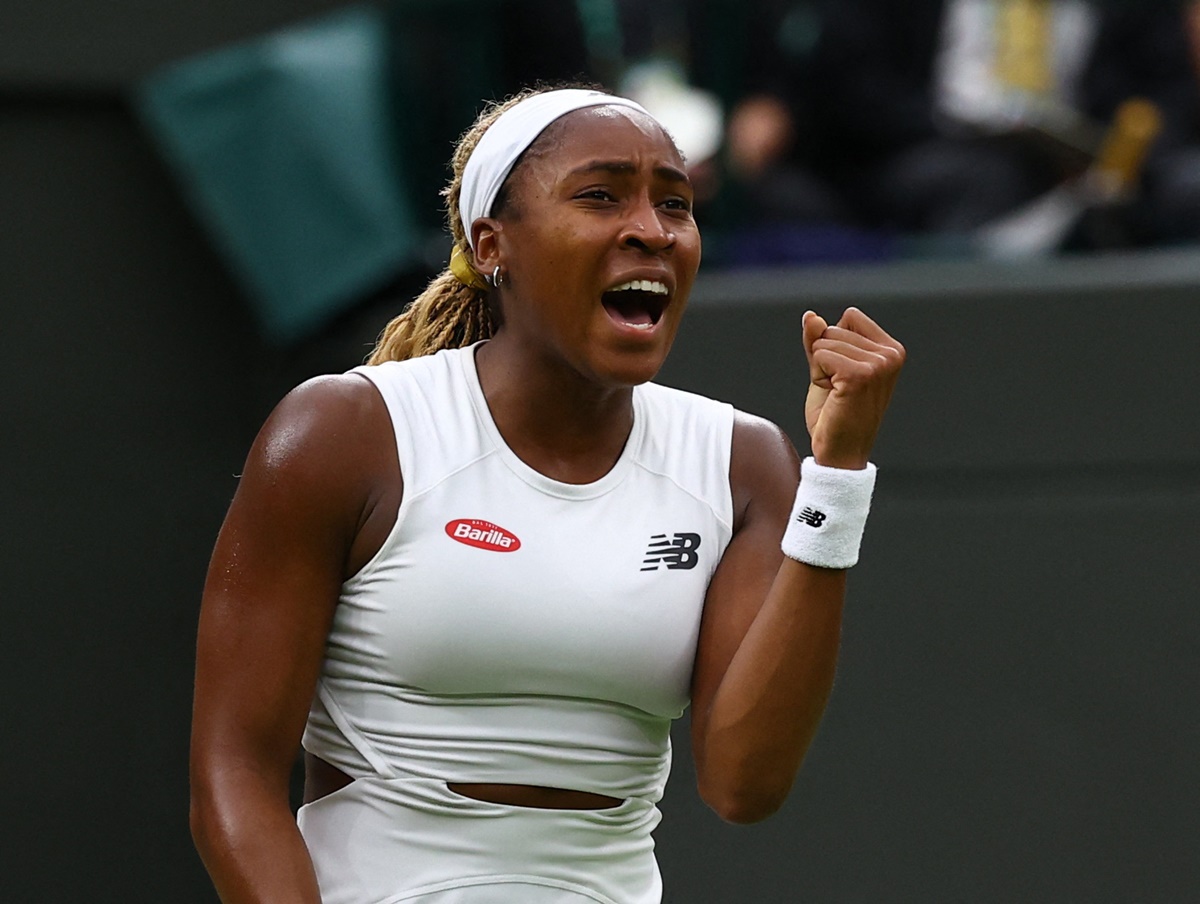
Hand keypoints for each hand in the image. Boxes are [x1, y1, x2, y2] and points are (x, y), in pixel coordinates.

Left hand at [802, 307, 904, 469]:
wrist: (840, 453)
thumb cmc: (835, 413)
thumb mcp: (826, 368)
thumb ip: (818, 339)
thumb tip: (811, 316)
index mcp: (892, 350)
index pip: (850, 317)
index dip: (834, 343)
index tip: (842, 374)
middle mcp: (891, 355)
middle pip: (834, 327)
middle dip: (824, 357)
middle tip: (838, 389)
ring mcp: (879, 365)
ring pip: (824, 341)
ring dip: (820, 369)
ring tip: (837, 394)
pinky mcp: (860, 375)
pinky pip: (820, 355)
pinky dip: (817, 375)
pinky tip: (834, 396)